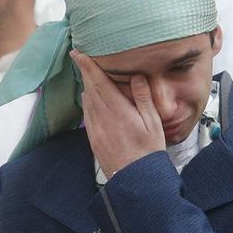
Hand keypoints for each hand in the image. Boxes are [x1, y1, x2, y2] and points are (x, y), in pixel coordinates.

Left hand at [75, 50, 164, 176]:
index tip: (79, 52)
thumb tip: (136, 76)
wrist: (135, 180)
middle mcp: (102, 118)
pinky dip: (87, 101)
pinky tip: (90, 96)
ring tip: (86, 72)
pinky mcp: (93, 138)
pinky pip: (87, 114)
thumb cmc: (149, 150)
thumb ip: (143, 98)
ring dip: (86, 85)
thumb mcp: (153, 122)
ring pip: (87, 100)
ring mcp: (95, 129)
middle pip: (89, 88)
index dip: (88, 66)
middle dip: (84, 71)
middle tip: (80, 56)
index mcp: (118, 111)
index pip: (99, 82)